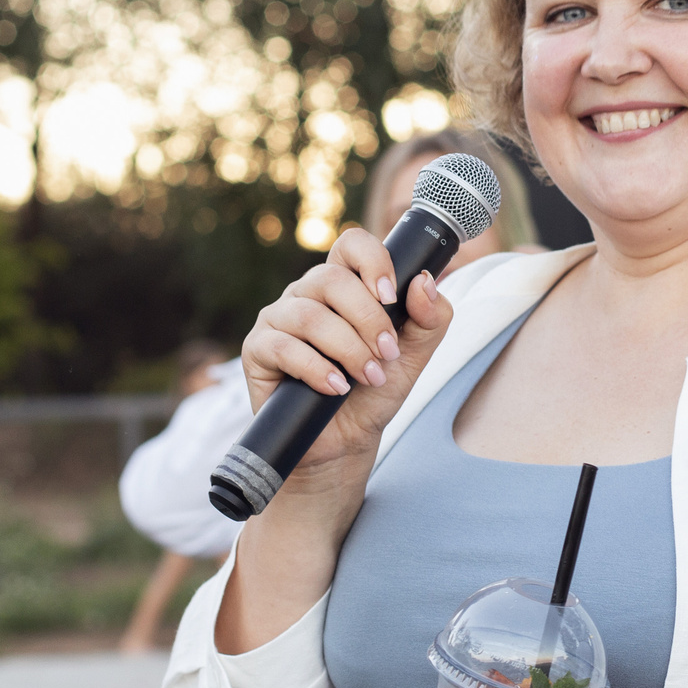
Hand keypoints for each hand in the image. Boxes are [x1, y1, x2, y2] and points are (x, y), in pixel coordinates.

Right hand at [238, 226, 452, 490]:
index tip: (392, 296)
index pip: (351, 245)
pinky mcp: (258, 350)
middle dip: (369, 320)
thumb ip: (430, 319)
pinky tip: (336, 388)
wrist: (345, 442)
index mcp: (343, 285)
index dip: (372, 261)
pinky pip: (284, 347)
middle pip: (332, 279)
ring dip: (348, 349)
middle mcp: (306, 294)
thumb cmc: (374, 391)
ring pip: (310, 315)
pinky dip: (317, 369)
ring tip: (369, 377)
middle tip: (387, 354)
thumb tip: (423, 282)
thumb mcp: (413, 356)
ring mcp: (278, 319)